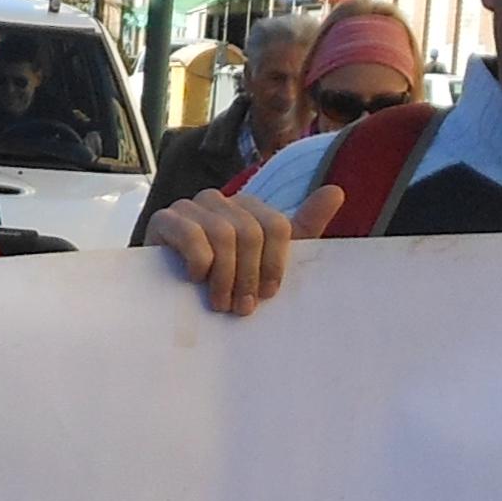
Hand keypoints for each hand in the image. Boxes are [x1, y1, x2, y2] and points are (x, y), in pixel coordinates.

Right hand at [147, 189, 292, 315]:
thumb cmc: (219, 279)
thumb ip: (303, 226)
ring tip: (219, 303)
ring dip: (225, 277)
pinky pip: (190, 234)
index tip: (268, 295)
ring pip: (224, 234)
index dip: (275, 264)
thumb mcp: (266, 258)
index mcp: (247, 207)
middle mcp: (219, 200)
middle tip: (241, 308)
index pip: (276, 225)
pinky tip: (194, 280)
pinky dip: (198, 261)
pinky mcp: (164, 219)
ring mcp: (190, 206)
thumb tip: (337, 191)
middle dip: (249, 276)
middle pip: (251, 232)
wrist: (164, 294)